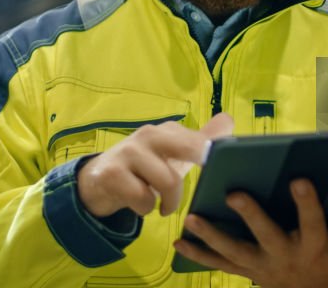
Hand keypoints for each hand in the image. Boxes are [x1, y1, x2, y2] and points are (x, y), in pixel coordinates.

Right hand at [78, 113, 233, 217]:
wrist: (98, 181)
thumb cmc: (145, 168)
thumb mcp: (173, 156)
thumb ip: (200, 141)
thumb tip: (229, 120)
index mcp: (167, 130)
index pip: (200, 138)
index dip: (216, 153)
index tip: (226, 166)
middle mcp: (149, 134)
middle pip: (189, 147)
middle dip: (204, 164)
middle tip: (206, 187)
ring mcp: (129, 151)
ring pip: (168, 181)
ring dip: (170, 202)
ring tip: (163, 206)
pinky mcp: (112, 173)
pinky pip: (143, 198)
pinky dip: (146, 208)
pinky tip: (140, 204)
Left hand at [173, 179, 327, 287]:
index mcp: (314, 246)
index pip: (312, 222)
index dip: (306, 203)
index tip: (299, 179)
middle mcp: (285, 257)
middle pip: (266, 236)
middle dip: (250, 215)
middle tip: (233, 194)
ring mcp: (262, 267)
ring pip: (234, 252)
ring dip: (211, 236)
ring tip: (191, 216)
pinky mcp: (248, 272)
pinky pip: (220, 265)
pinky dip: (199, 254)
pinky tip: (179, 241)